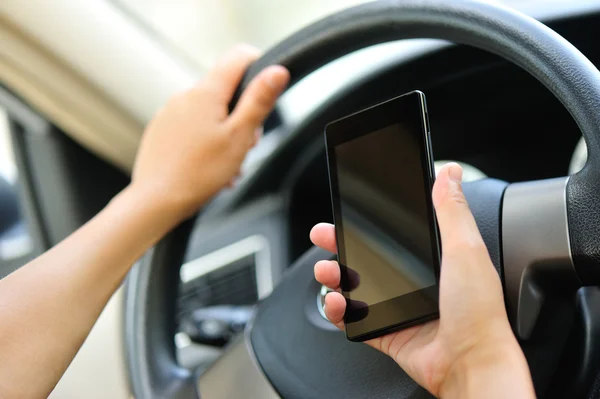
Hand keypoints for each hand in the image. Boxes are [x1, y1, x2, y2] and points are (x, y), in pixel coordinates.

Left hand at [131, 44, 289, 219]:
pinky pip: (191, 128)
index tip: (268, 89)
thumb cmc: (199, 173)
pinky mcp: (161, 131)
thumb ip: (259, 101)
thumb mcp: (239, 136)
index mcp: (206, 92)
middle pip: (226, 92)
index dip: (259, 66)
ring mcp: (170, 113)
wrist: (156, 201)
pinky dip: (206, 143)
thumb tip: (278, 70)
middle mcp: (184, 96)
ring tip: (228, 166)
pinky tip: (209, 168)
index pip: (238, 56)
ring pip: (210, 113)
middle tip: (247, 146)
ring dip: (226, 134)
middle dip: (242, 115)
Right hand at [311, 163, 534, 397]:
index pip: (393, 232)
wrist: (471, 364)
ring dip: (335, 276)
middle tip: (324, 235)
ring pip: (356, 286)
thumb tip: (450, 174)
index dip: (369, 220)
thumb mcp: (465, 250)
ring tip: (327, 272)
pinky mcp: (388, 331)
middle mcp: (415, 281)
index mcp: (434, 258)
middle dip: (340, 243)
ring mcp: (399, 306)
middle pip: (367, 256)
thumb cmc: (478, 312)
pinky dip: (338, 312)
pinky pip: (354, 320)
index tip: (351, 210)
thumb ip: (452, 211)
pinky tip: (335, 303)